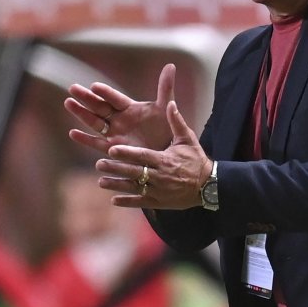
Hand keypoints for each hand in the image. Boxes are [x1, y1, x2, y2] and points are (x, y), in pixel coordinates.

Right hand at [65, 63, 176, 154]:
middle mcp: (119, 118)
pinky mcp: (113, 148)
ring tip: (68, 102)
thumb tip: (171, 65)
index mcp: (129, 107)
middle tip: (72, 88)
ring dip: (81, 113)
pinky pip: (96, 143)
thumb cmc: (167, 128)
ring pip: (94, 122)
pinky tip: (73, 133)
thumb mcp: (165, 107)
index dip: (106, 92)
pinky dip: (85, 139)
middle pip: (99, 106)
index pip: (115, 98)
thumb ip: (165, 87)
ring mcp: (114, 133)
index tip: (95, 86)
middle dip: (86, 98)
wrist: (167, 151)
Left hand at [95, 101, 212, 209]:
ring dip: (117, 185)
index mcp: (164, 160)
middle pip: (134, 171)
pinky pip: (141, 202)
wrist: (208, 185)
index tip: (111, 149)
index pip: (142, 155)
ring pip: (134, 188)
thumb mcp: (188, 139)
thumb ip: (176, 122)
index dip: (126, 153)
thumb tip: (171, 103)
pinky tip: (114, 200)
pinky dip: (127, 202)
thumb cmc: (196, 160)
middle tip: (99, 164)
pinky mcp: (159, 202)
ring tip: (101, 181)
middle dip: (116, 168)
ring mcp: (159, 191)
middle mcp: (160, 176)